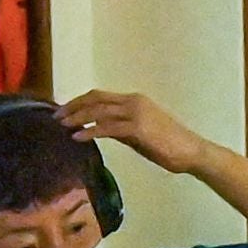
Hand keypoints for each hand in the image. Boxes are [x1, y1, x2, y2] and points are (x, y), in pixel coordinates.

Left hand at [58, 87, 207, 174]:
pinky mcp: (138, 128)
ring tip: (62, 125)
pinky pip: (107, 127)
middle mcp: (133, 101)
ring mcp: (136, 113)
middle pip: (95, 98)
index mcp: (134, 100)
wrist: (191, 152)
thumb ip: (121, 129)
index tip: (65, 110)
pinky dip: (90, 131)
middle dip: (73, 106)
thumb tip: (101, 130)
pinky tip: (77, 137)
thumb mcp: (141, 135)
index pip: (100, 96)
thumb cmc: (170, 147)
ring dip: (77, 117)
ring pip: (98, 110)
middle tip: (57, 116)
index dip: (80, 101)